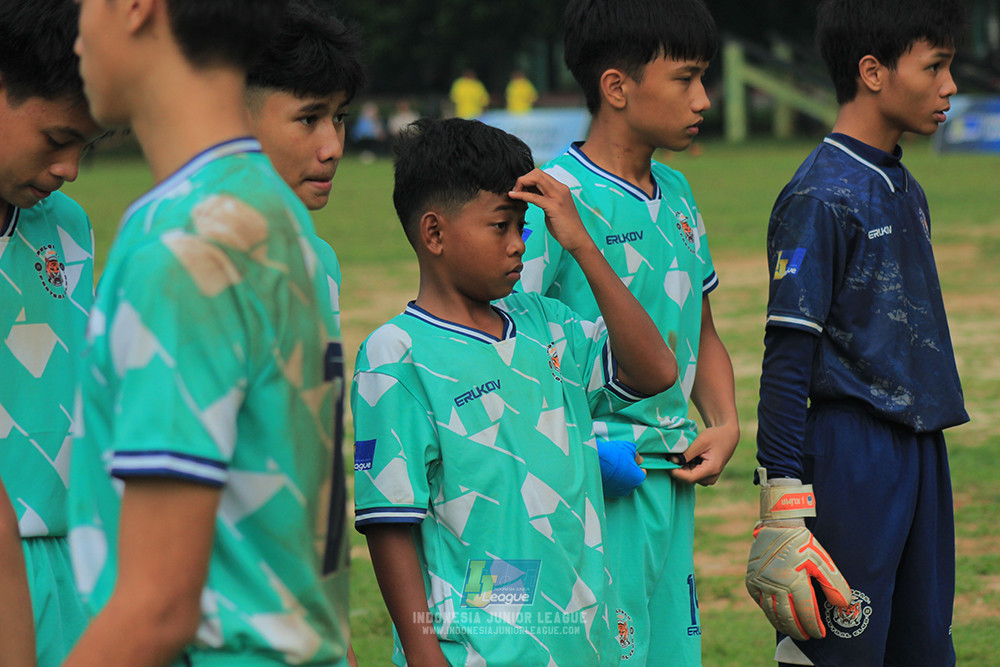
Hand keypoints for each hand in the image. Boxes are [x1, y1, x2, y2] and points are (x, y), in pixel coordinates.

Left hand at [509, 169, 593, 255]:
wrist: (578, 240)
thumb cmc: (564, 228)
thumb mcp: (552, 209)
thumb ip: (543, 200)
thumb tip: (530, 194)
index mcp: (561, 188)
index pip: (540, 174)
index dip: (527, 179)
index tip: (519, 190)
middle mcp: (561, 189)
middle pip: (537, 173)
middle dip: (523, 179)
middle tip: (515, 191)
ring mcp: (558, 197)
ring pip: (536, 179)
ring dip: (521, 184)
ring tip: (513, 193)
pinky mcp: (554, 207)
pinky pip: (534, 196)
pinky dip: (521, 195)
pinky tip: (513, 196)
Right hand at [597, 439, 644, 496]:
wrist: (594, 461)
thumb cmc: (613, 455)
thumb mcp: (628, 449)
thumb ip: (636, 455)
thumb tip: (639, 459)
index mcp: (637, 478)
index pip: (641, 473)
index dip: (637, 466)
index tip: (632, 461)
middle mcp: (629, 488)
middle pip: (631, 480)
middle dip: (628, 472)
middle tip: (621, 463)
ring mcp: (616, 492)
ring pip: (621, 484)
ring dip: (618, 478)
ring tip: (611, 467)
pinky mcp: (605, 493)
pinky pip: (610, 486)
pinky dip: (609, 481)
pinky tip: (605, 472)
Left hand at [668, 423, 737, 484]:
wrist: (728, 436)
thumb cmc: (715, 436)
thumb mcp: (701, 442)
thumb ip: (687, 453)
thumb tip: (672, 461)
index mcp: (711, 470)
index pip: (688, 478)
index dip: (675, 472)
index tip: (666, 462)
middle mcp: (711, 478)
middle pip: (687, 478)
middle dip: (677, 468)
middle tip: (670, 455)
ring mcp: (709, 479)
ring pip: (688, 477)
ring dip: (682, 467)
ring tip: (681, 453)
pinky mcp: (706, 477)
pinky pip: (692, 474)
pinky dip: (686, 466)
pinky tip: (687, 456)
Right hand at [746, 523, 850, 639]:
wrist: (777, 527)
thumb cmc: (802, 543)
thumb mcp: (823, 561)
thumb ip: (834, 584)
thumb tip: (844, 606)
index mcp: (794, 581)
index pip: (806, 613)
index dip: (813, 627)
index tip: (820, 634)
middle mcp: (775, 585)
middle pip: (788, 618)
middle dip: (798, 631)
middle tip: (806, 637)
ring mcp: (760, 584)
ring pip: (772, 613)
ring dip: (783, 625)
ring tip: (793, 631)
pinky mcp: (751, 581)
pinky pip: (760, 603)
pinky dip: (769, 613)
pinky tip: (777, 616)